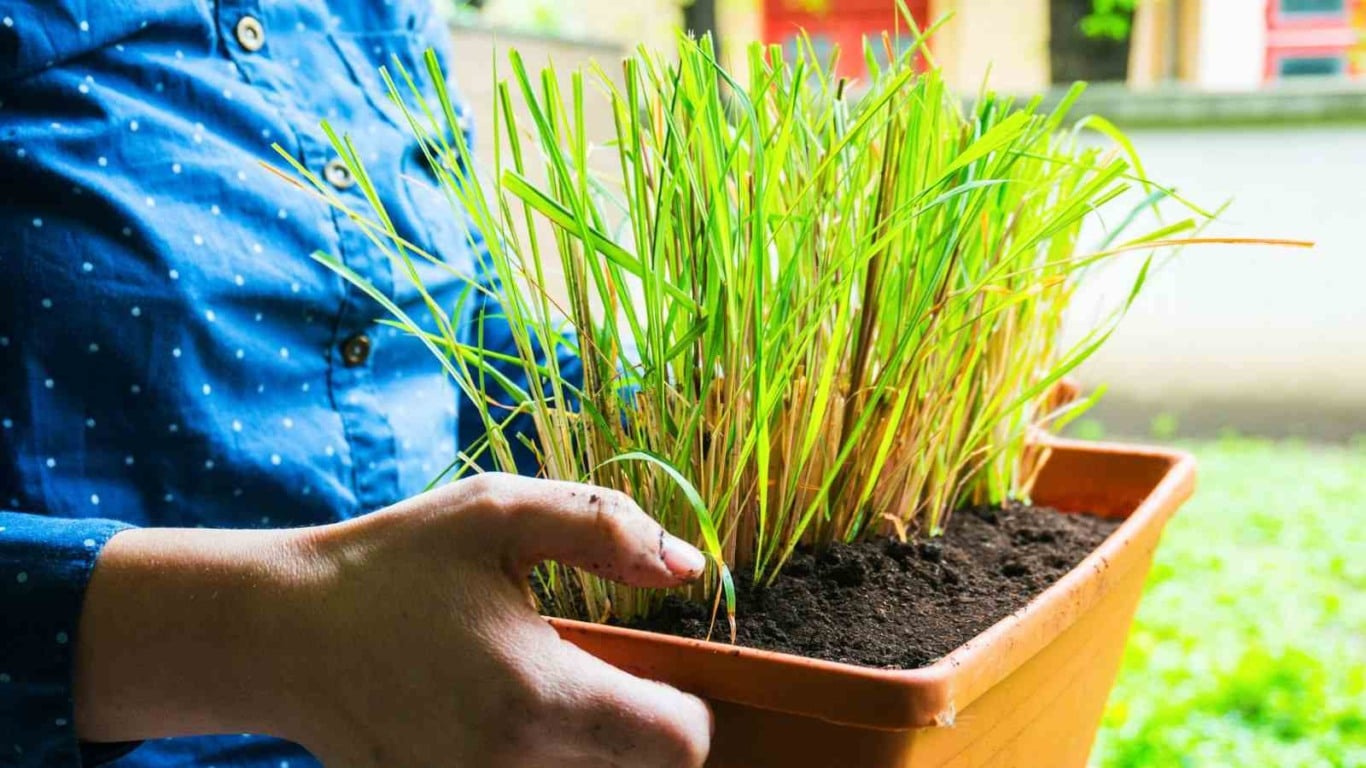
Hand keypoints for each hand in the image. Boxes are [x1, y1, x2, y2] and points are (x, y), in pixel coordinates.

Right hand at [76, 473, 712, 767]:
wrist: (280, 635)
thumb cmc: (392, 566)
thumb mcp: (497, 514)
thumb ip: (605, 529)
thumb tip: (690, 565)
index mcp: (540, 697)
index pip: (680, 744)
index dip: (685, 704)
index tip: (653, 670)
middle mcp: (513, 767)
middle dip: (635, 724)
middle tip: (587, 669)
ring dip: (586, 746)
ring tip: (531, 689)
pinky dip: (535, 759)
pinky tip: (492, 714)